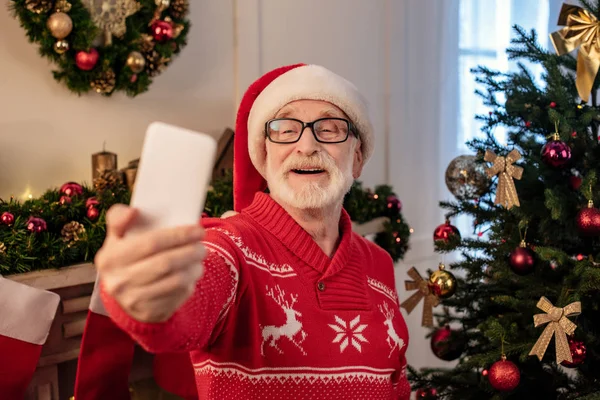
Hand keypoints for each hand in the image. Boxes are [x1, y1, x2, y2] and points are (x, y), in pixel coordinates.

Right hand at [95, 204, 206, 321]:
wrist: (122, 292)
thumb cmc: (125, 254)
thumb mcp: (117, 236)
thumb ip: (119, 218)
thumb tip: (133, 211)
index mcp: (110, 258)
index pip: (151, 243)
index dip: (178, 236)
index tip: (198, 230)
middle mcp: (118, 281)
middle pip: (166, 263)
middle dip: (190, 252)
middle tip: (202, 245)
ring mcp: (133, 300)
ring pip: (175, 281)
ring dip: (194, 267)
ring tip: (200, 258)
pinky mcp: (148, 312)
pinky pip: (177, 296)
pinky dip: (190, 283)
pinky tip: (192, 274)